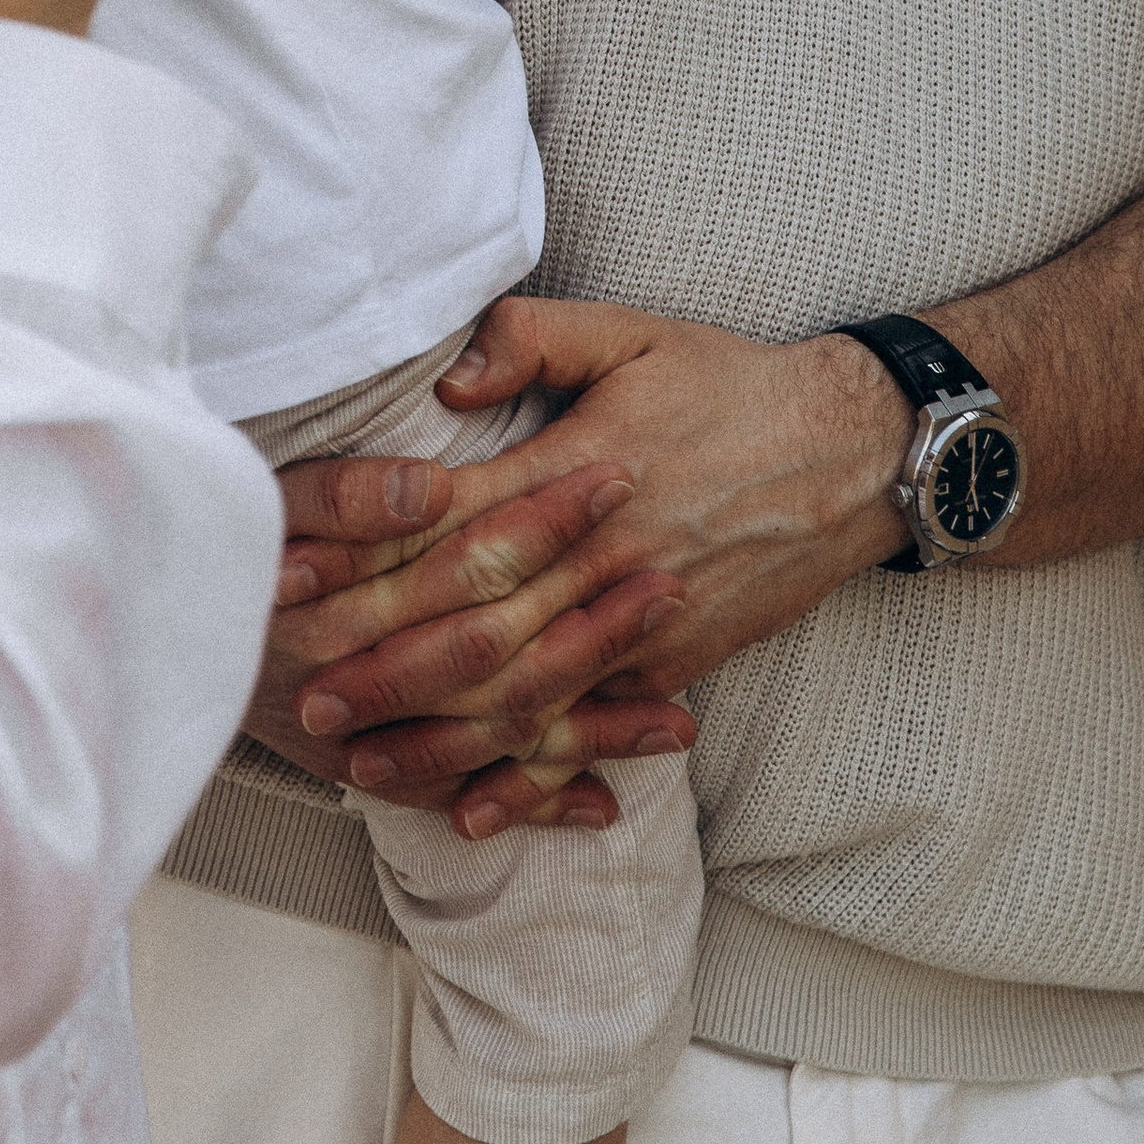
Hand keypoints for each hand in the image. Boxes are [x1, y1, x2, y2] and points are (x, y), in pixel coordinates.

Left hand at [266, 299, 903, 827]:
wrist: (853, 450)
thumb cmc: (727, 381)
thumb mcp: (629, 331)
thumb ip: (532, 339)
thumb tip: (449, 378)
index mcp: (579, 469)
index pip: (448, 521)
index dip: (364, 552)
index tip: (291, 575)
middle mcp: (605, 556)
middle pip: (475, 624)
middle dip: (381, 665)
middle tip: (299, 692)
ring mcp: (643, 621)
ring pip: (525, 694)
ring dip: (436, 735)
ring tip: (355, 761)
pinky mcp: (677, 662)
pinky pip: (592, 728)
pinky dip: (532, 777)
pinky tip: (473, 811)